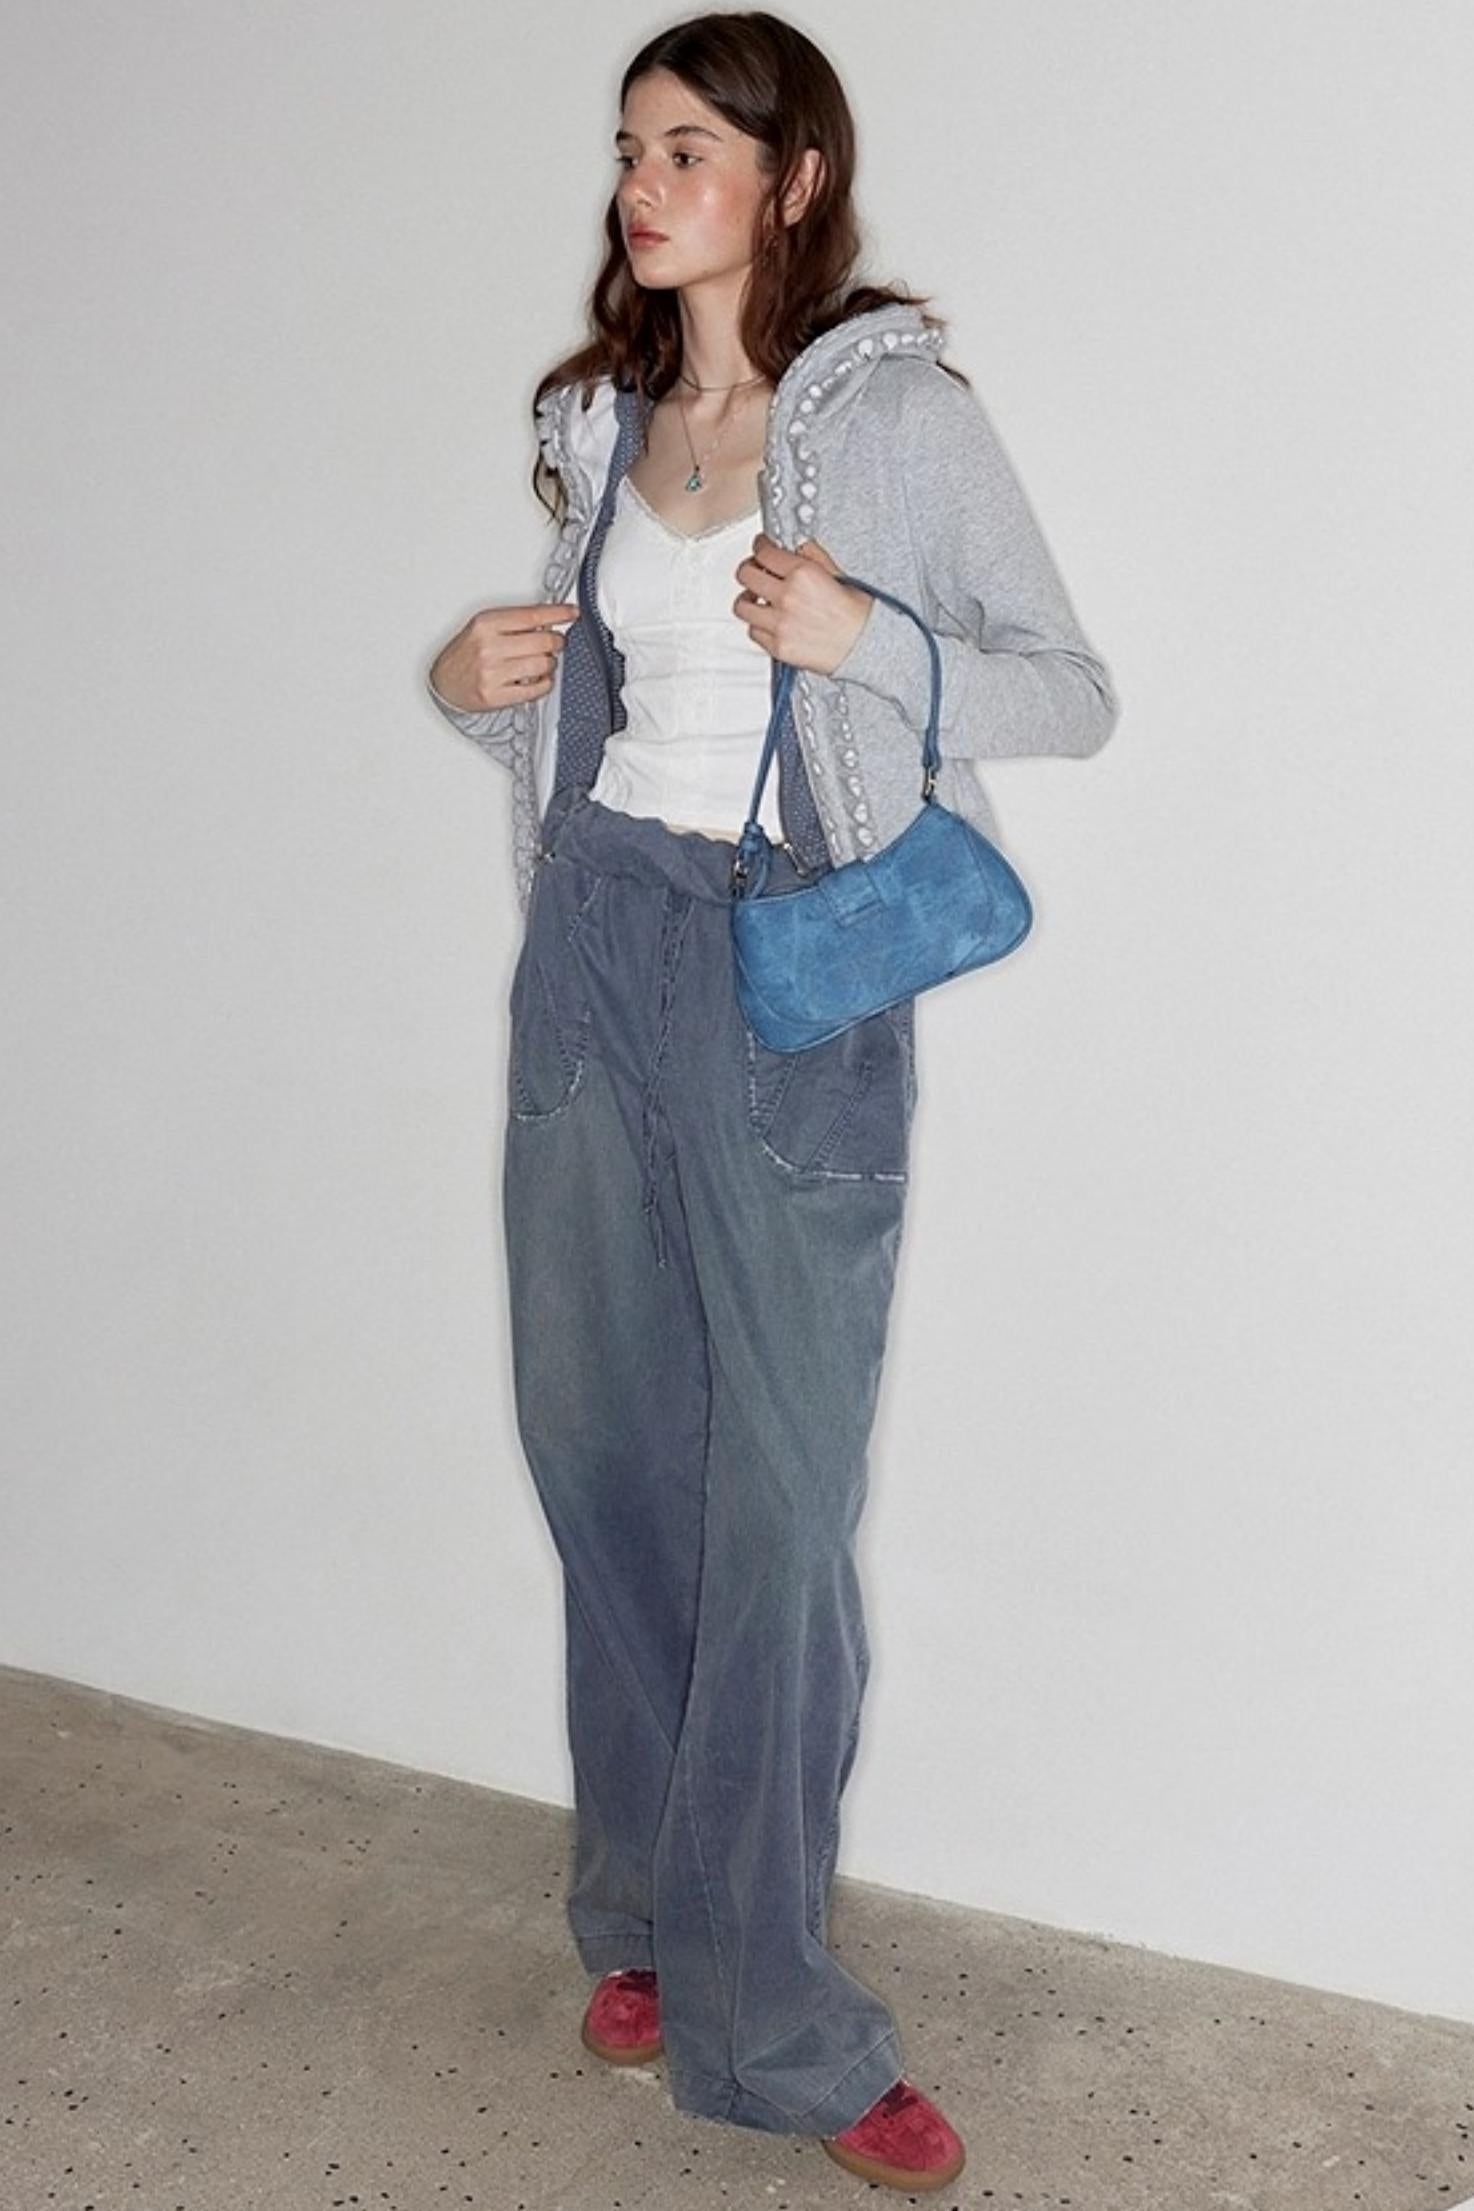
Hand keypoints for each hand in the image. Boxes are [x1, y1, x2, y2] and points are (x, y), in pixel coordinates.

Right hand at [429, 599, 579, 711]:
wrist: (443, 682)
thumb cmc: (466, 653)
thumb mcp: (483, 627)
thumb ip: (513, 622)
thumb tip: (549, 619)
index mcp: (486, 624)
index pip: (533, 615)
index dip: (558, 613)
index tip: (572, 612)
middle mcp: (489, 647)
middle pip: (543, 641)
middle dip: (557, 641)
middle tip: (556, 642)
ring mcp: (492, 673)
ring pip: (543, 665)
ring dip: (550, 663)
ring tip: (543, 661)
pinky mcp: (496, 696)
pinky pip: (536, 689)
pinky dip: (545, 683)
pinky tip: (539, 678)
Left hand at [732, 534, 870, 675]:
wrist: (866, 646)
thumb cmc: (859, 614)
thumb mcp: (839, 574)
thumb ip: (813, 558)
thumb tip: (798, 546)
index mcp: (803, 574)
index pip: (765, 552)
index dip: (760, 546)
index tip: (760, 547)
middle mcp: (787, 597)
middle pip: (746, 575)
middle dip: (749, 569)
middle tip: (755, 571)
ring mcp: (780, 623)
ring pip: (742, 606)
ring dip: (748, 600)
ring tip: (756, 599)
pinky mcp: (778, 646)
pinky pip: (753, 632)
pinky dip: (758, 625)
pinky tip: (768, 621)